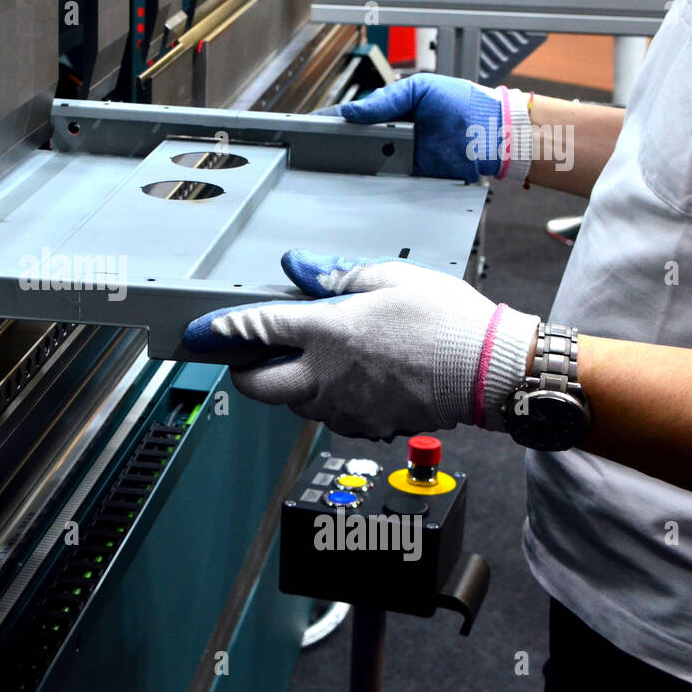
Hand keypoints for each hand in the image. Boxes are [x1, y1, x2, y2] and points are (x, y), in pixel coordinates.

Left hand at [184, 249, 538, 439]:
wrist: (490, 370)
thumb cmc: (447, 320)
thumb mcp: (388, 279)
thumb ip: (334, 276)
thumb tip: (296, 266)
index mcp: (327, 333)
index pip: (256, 331)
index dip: (222, 331)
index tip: (201, 332)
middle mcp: (326, 376)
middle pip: (258, 386)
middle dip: (243, 371)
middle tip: (247, 356)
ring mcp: (344, 406)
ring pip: (292, 404)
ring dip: (286, 385)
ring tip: (307, 361)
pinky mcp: (366, 425)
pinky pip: (328, 417)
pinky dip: (323, 401)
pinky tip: (344, 381)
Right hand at [315, 73, 530, 183]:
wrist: (493, 134)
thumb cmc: (463, 105)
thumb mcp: (421, 89)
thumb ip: (386, 101)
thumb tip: (351, 112)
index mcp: (390, 111)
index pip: (351, 116)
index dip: (328, 122)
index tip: (305, 128)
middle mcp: (390, 137)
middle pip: (351, 145)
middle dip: (330, 150)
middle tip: (309, 155)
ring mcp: (398, 160)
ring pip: (363, 167)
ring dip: (347, 170)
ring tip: (323, 173)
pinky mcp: (409, 181)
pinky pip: (384, 186)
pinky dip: (370, 188)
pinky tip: (353, 189)